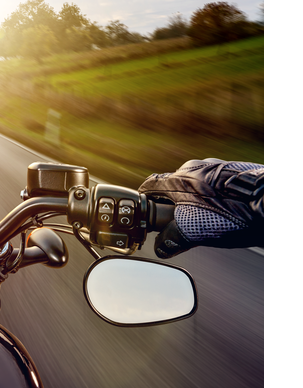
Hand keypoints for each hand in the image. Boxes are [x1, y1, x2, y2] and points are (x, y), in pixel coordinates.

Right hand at [138, 159, 262, 257]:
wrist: (270, 203)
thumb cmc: (231, 214)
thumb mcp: (193, 232)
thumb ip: (171, 239)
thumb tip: (160, 247)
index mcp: (177, 179)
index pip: (149, 186)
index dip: (145, 201)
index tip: (145, 212)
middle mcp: (194, 168)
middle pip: (173, 186)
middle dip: (173, 204)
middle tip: (178, 223)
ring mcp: (216, 167)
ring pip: (196, 185)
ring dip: (195, 201)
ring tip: (205, 220)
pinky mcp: (234, 171)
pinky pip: (216, 184)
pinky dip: (214, 197)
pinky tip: (224, 213)